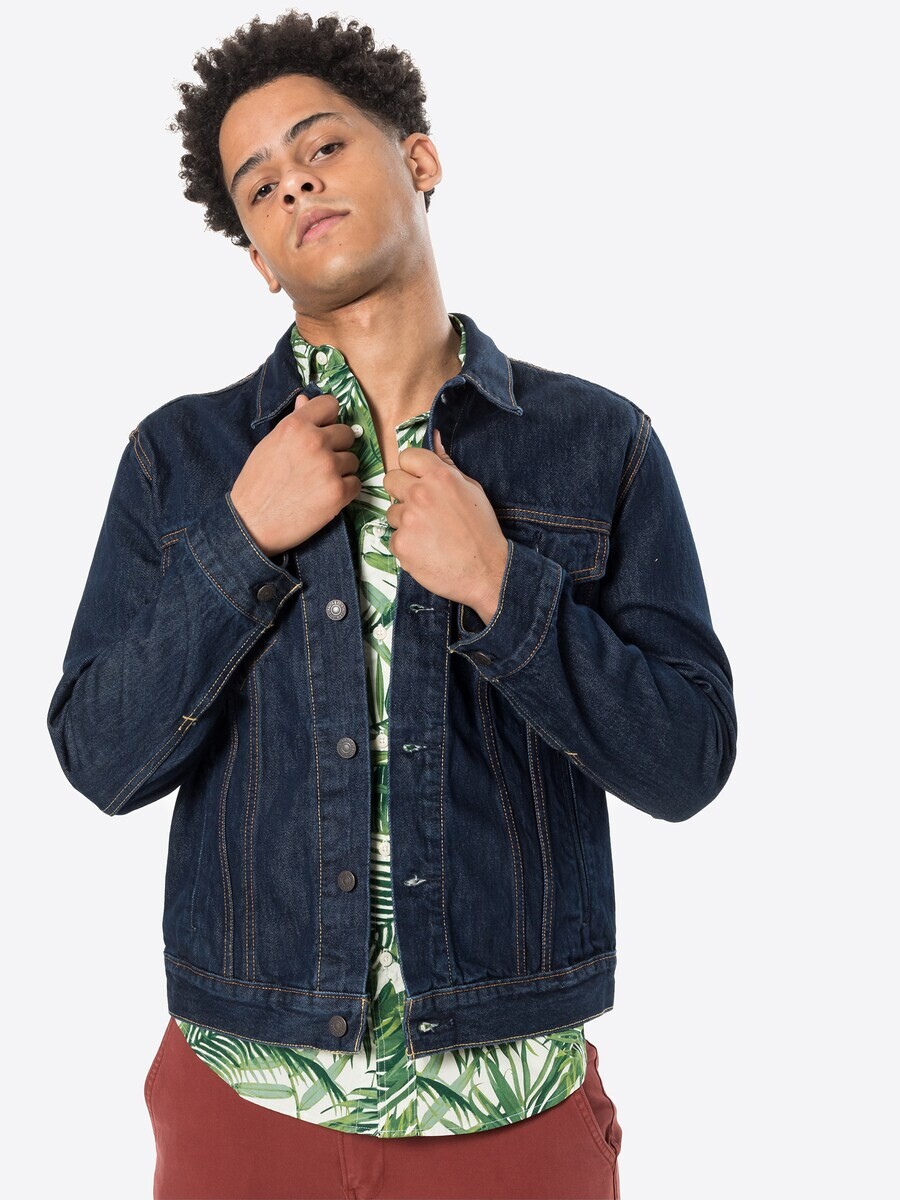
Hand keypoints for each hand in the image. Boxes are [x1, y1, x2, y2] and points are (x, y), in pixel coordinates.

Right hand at [229, 393, 361, 557]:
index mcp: (296, 426)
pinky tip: (325, 496)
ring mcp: (329, 467)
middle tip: (318, 463)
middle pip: (347, 433)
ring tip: (318, 482)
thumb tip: (306, 400)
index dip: (328, 418)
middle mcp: (315, 442)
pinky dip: (345, 490)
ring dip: (341, 470)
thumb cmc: (257, 483)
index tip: (323, 430)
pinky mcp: (338, 492)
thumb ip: (294, 421)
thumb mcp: (271, 444)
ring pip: (353, 460)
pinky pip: (356, 484)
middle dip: (336, 446)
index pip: (330, 404)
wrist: (251, 522)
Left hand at [383, 428, 508, 623]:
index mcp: (440, 476)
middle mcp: (421, 493)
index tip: (418, 480)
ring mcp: (408, 519)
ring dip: (405, 521)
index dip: (411, 469)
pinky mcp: (401, 543)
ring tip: (429, 534)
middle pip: (391, 479)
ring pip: (392, 511)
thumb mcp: (471, 490)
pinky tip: (426, 550)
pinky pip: (394, 537)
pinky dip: (407, 545)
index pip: (406, 456)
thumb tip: (435, 438)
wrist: (486, 570)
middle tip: (421, 508)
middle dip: (402, 491)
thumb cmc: (482, 530)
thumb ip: (447, 465)